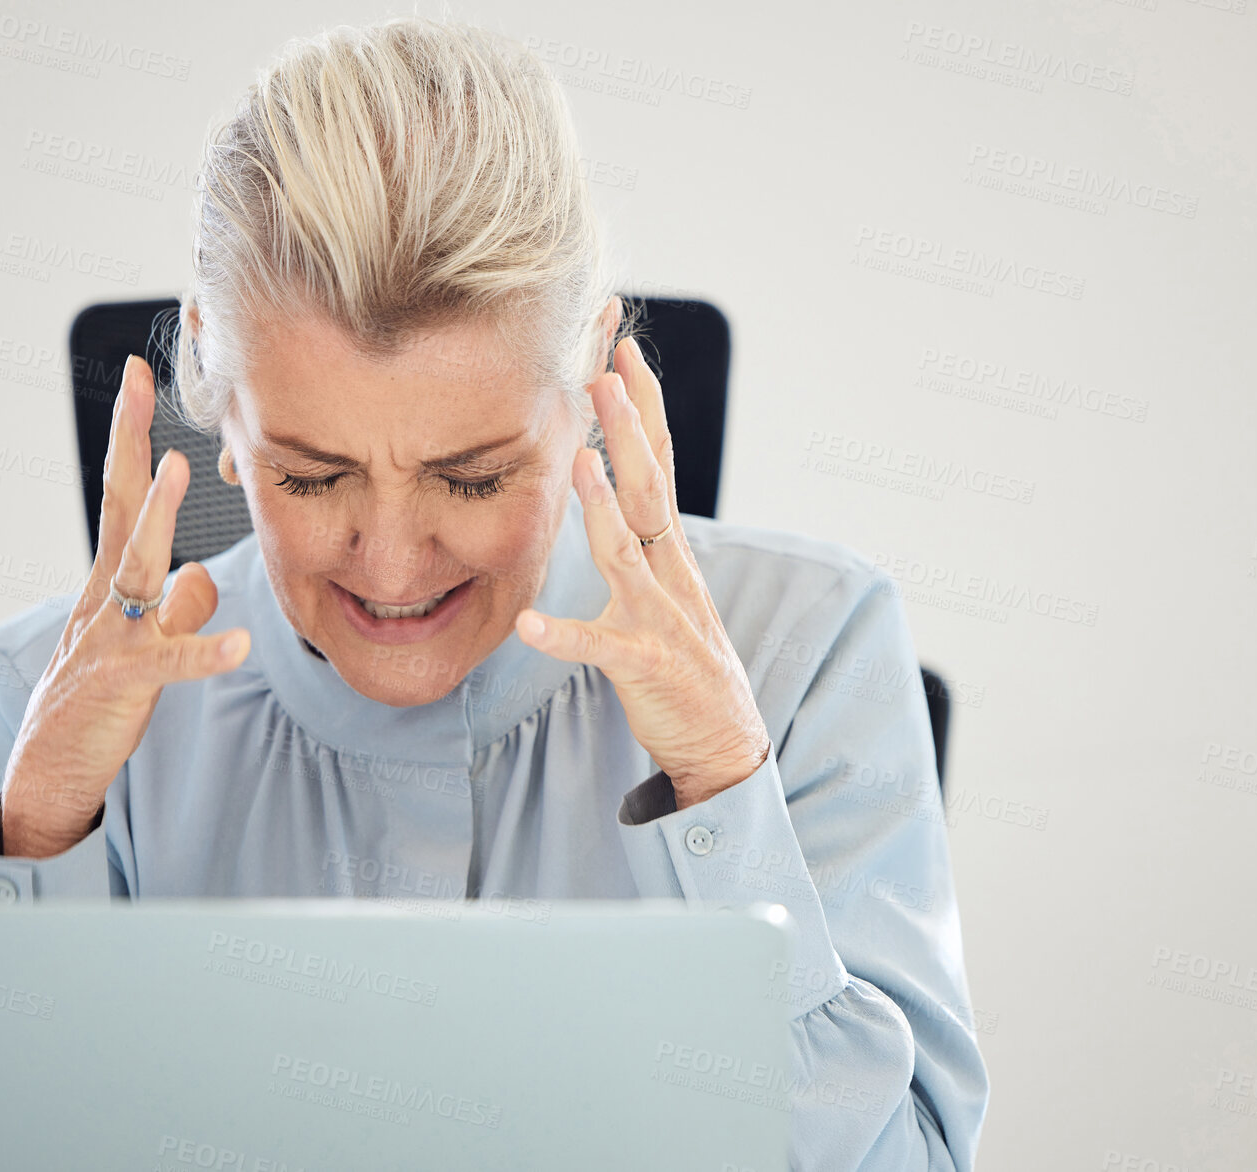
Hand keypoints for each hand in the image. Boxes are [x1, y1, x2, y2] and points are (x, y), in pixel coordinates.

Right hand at [0, 354, 250, 856]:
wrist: (50, 769)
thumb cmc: (98, 700)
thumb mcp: (145, 644)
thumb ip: (177, 608)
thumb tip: (204, 574)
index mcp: (113, 581)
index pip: (124, 496)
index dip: (131, 437)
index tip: (137, 378)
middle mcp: (106, 596)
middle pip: (118, 508)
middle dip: (127, 444)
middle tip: (135, 385)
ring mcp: (109, 636)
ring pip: (134, 567)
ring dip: (156, 517)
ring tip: (178, 470)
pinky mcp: (120, 683)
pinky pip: (167, 663)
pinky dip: (202, 651)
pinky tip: (239, 643)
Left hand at [515, 336, 769, 808]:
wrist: (725, 741)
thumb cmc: (684, 661)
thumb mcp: (665, 586)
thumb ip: (641, 538)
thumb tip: (613, 484)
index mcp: (671, 551)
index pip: (660, 463)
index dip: (644, 408)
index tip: (624, 353)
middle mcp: (670, 572)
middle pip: (650, 489)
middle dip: (629, 430)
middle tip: (604, 373)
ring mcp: (660, 617)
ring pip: (627, 553)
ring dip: (602, 507)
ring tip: (578, 463)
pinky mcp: (643, 664)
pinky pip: (598, 647)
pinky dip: (564, 635)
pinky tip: (531, 624)